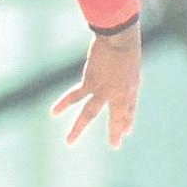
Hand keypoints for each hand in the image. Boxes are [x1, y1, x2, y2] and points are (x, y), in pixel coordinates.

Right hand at [50, 25, 140, 148]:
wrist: (119, 40)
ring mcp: (103, 91)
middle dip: (114, 132)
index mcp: (131, 88)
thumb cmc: (128, 45)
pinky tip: (54, 112)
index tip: (127, 131)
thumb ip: (126, 73)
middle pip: (116, 117)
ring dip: (78, 128)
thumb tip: (123, 72)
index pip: (129, 109)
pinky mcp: (89, 83)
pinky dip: (63, 104)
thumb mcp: (132, 63)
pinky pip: (74, 96)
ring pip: (89, 113)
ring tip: (68, 142)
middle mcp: (118, 94)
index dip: (127, 120)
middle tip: (114, 146)